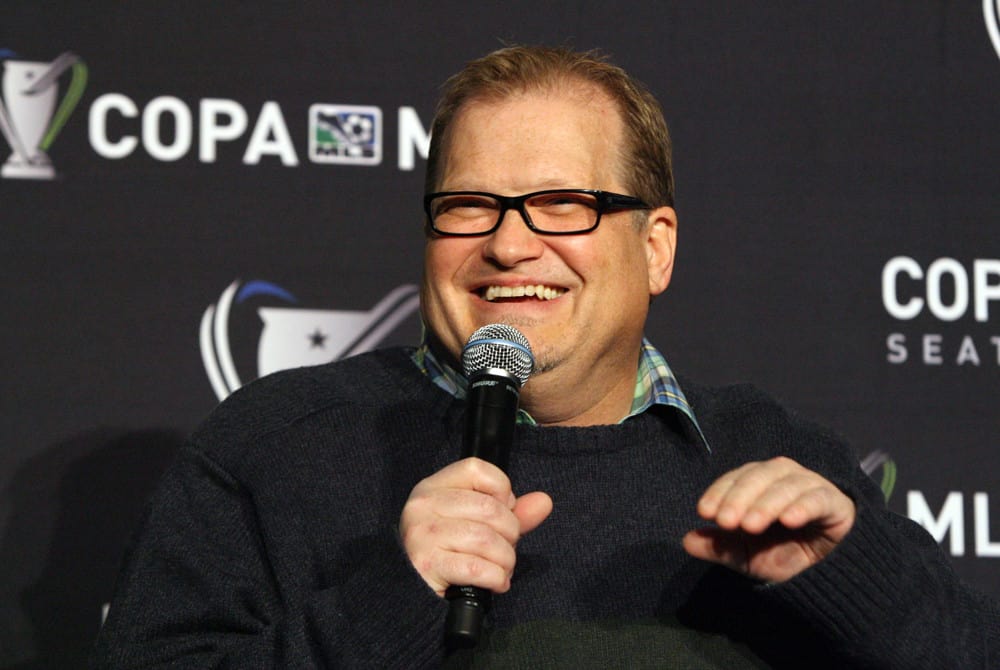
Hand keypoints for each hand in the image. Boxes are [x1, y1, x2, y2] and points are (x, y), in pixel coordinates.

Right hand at [399, 457, 552, 596]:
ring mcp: (422, 535)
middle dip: (510, 533)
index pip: (476, 469)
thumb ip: (511, 512)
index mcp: (433, 488)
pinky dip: (496, 578)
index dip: (502, 489)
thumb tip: (544, 501)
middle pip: (488, 507)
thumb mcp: (475, 523)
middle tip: (506, 548)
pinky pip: (477, 568)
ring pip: (486, 539)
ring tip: (502, 568)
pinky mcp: (426, 565)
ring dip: (506, 560)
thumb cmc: (446, 552)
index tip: (504, 511)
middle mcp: (423, 506)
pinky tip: (495, 582)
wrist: (411, 593)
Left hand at [682, 456, 855, 582]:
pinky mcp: (836, 503)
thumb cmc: (784, 555)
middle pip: (759, 476)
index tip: (704, 512)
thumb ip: (719, 547)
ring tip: (751, 525)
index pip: (736, 478)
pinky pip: (818, 499)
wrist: (827, 575)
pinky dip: (803, 506)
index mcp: (760, 482)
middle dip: (739, 498)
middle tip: (727, 522)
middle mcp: (784, 476)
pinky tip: (789, 520)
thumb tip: (686, 541)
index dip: (719, 492)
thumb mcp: (746, 556)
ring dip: (766, 503)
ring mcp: (811, 485)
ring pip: (786, 485)